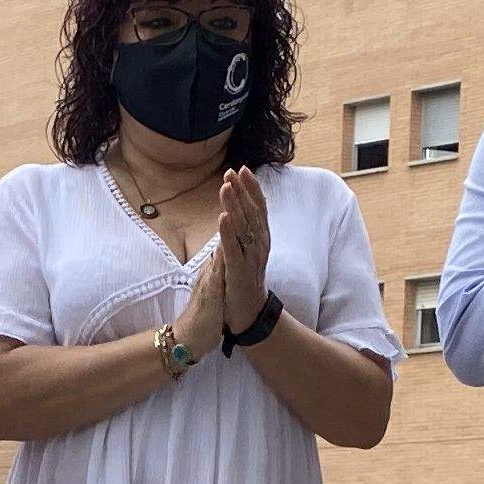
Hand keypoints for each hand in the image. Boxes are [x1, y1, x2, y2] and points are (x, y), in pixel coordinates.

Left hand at [209, 168, 269, 345]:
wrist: (249, 314)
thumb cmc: (244, 280)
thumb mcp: (245, 250)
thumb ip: (243, 230)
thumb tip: (235, 209)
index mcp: (261, 239)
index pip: (258, 208)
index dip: (252, 188)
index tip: (242, 168)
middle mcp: (260, 246)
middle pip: (252, 213)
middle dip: (242, 190)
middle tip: (231, 171)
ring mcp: (251, 259)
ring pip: (243, 228)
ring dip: (234, 206)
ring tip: (225, 187)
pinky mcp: (239, 272)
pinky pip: (233, 249)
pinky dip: (228, 233)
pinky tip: (222, 217)